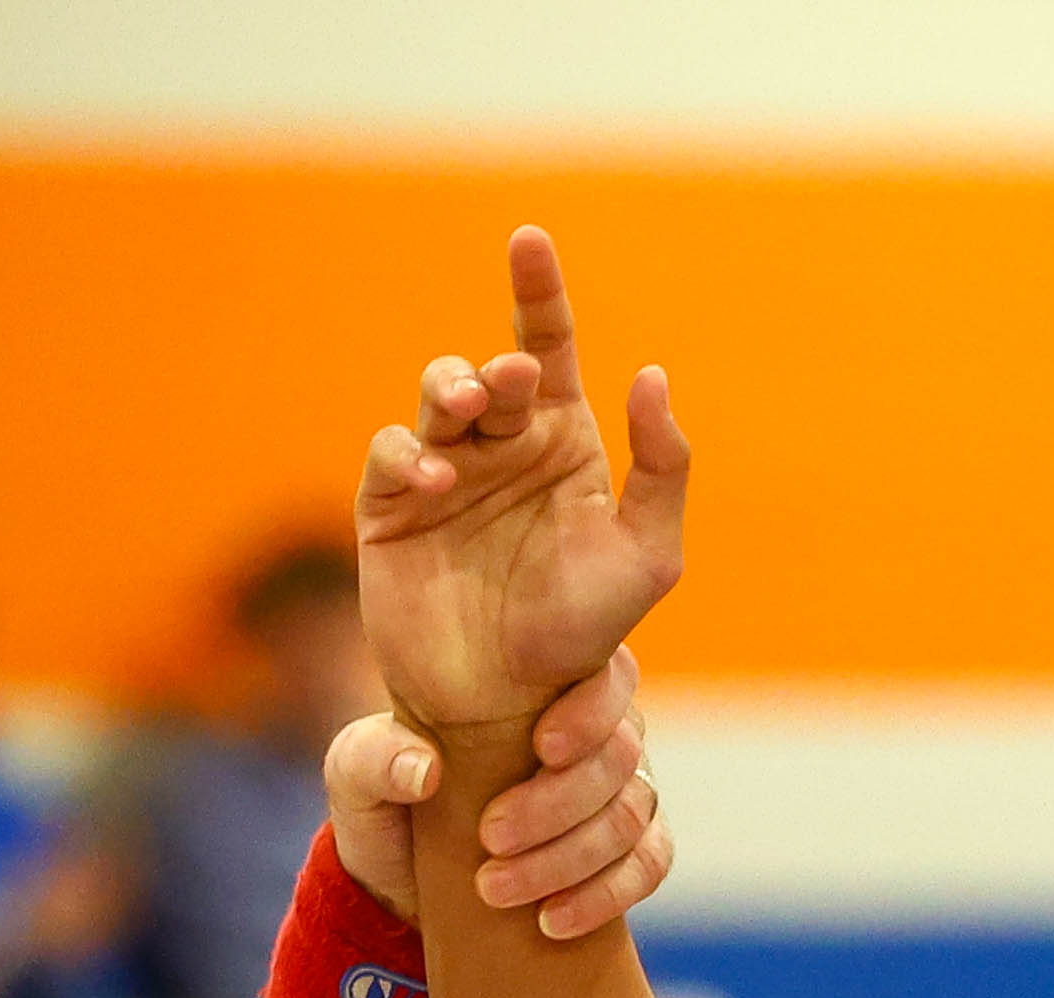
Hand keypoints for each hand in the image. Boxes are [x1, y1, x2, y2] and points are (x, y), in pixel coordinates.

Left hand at [325, 648, 671, 935]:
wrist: (407, 885)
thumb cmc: (387, 807)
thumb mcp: (354, 776)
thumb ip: (373, 758)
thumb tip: (426, 769)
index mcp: (542, 688)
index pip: (608, 677)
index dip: (590, 713)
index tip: (541, 749)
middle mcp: (595, 735)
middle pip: (620, 759)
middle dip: (557, 806)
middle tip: (490, 839)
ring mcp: (619, 794)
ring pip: (631, 818)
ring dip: (569, 859)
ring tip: (498, 889)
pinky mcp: (628, 853)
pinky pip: (649, 867)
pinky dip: (607, 896)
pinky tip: (553, 921)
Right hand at [354, 228, 688, 732]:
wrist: (514, 701)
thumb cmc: (584, 629)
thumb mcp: (647, 556)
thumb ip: (663, 468)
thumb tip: (651, 375)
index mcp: (560, 440)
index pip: (547, 347)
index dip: (538, 292)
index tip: (531, 240)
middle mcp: (500, 445)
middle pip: (490, 370)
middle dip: (496, 366)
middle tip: (508, 385)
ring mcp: (443, 471)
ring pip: (437, 397)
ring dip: (451, 390)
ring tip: (471, 409)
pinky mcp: (391, 507)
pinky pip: (393, 457)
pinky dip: (409, 457)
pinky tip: (436, 481)